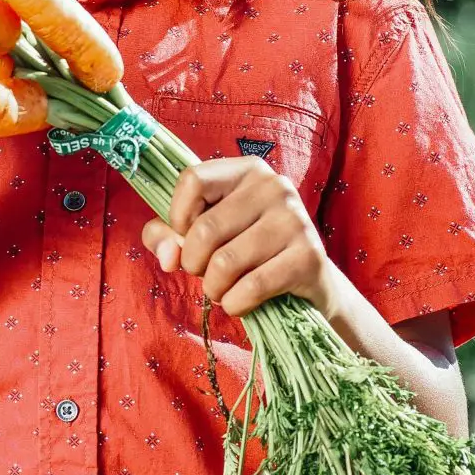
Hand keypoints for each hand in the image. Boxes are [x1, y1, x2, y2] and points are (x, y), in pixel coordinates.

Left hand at [141, 156, 342, 319]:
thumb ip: (166, 236)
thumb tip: (167, 257)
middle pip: (204, 229)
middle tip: (205, 273)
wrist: (308, 281)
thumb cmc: (246, 252)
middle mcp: (274, 186)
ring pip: (225, 263)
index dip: (177, 217)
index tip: (186, 237)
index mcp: (247, 170)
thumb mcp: (202, 235)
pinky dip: (235, 303)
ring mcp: (295, 220)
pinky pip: (252, 286)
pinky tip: (239, 302)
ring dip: (213, 289)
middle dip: (193, 264)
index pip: (193, 180)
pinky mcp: (308, 256)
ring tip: (222, 290)